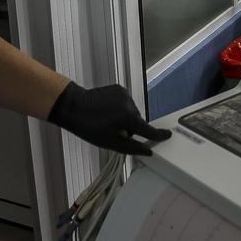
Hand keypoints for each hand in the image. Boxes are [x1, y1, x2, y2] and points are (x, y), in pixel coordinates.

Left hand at [47, 83, 170, 155]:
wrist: (73, 106)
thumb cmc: (88, 127)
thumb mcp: (109, 143)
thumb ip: (131, 147)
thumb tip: (148, 151)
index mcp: (128, 118)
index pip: (148, 130)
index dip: (159, 135)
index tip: (167, 135)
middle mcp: (129, 104)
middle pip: (138, 121)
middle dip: (131, 128)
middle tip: (114, 131)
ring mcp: (124, 94)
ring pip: (132, 111)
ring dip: (125, 117)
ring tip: (109, 120)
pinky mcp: (119, 88)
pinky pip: (126, 102)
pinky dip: (121, 108)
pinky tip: (108, 111)